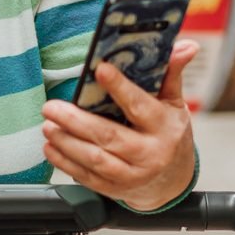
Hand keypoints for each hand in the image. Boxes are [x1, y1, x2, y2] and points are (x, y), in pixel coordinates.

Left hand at [41, 41, 199, 210]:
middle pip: (109, 136)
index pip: (140, 105)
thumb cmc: (169, 133)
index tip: (101, 70)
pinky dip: (65, 162)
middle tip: (51, 107)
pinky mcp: (115, 189)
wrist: (172, 180)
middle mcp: (150, 154)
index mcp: (164, 127)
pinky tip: (51, 147)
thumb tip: (186, 45)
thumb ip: (172, 73)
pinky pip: (86, 177)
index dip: (120, 88)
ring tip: (48, 125)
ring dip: (67, 142)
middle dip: (76, 121)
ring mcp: (131, 175)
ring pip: (95, 159)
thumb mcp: (174, 103)